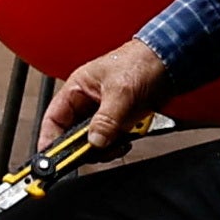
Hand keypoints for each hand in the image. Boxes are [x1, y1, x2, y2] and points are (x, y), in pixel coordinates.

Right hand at [36, 38, 165, 154]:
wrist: (170, 63)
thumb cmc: (141, 62)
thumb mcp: (120, 91)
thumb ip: (106, 119)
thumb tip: (95, 141)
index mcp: (77, 89)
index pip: (53, 119)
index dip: (49, 140)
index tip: (52, 158)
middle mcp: (86, 103)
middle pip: (71, 135)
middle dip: (82, 147)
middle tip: (94, 151)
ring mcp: (102, 114)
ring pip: (91, 142)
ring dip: (102, 148)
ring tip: (116, 143)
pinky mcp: (117, 122)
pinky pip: (109, 142)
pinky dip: (115, 146)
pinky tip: (125, 141)